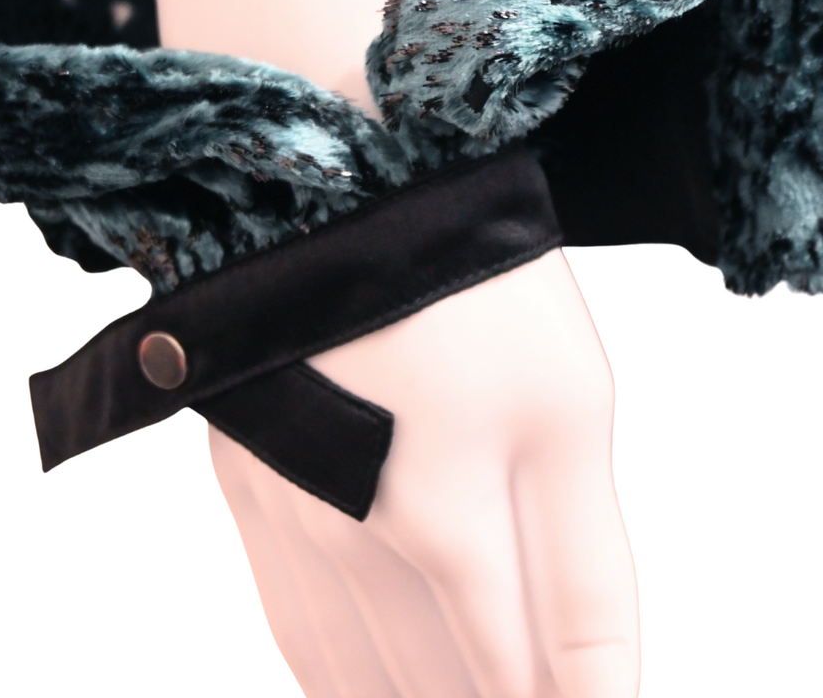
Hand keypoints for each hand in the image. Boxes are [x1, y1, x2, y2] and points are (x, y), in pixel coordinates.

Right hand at [210, 249, 638, 697]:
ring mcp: (288, 514)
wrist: (333, 186)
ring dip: (407, 697)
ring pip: (351, 672)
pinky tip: (358, 675)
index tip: (564, 687)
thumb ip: (584, 575)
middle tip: (511, 675)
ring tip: (448, 689)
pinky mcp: (246, 485)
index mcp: (448, 522)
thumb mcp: (567, 408)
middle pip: (434, 687)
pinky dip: (334, 667)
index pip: (519, 683)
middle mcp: (355, 539)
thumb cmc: (465, 285)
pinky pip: (290, 621)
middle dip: (483, 697)